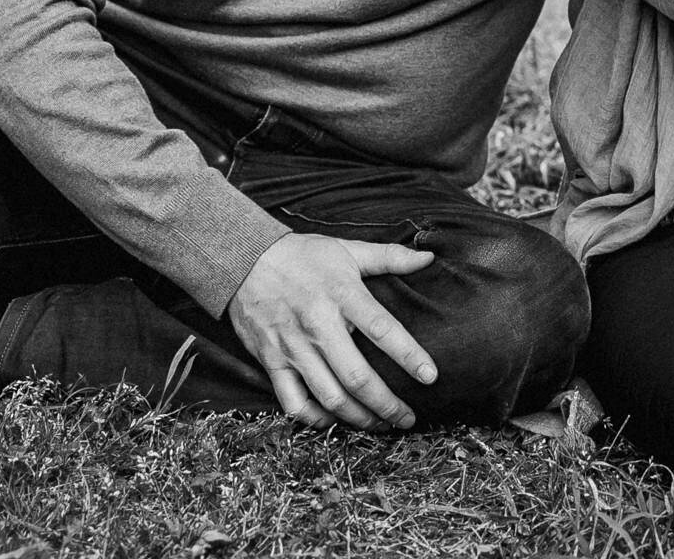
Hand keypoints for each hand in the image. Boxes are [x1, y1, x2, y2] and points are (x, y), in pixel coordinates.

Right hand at [228, 232, 438, 429]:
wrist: (242, 260)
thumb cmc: (302, 256)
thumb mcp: (347, 249)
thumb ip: (389, 256)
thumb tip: (429, 258)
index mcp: (342, 294)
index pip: (383, 330)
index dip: (409, 356)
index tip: (430, 377)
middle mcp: (319, 325)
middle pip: (357, 377)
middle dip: (387, 405)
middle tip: (408, 419)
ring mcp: (293, 348)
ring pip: (329, 397)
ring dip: (358, 418)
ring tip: (380, 426)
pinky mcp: (272, 362)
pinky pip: (294, 403)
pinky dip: (315, 419)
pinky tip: (334, 421)